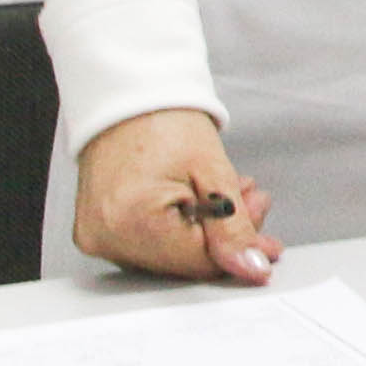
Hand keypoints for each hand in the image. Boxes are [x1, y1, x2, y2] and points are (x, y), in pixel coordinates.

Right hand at [71, 109, 278, 281]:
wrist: (128, 98)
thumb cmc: (163, 120)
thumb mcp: (213, 171)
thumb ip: (234, 226)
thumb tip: (252, 267)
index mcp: (131, 221)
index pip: (200, 263)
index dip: (240, 250)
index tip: (268, 241)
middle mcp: (106, 237)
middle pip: (184, 262)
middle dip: (225, 237)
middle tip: (252, 204)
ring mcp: (97, 236)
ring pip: (169, 256)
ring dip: (206, 231)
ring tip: (228, 195)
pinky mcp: (98, 231)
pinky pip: (148, 244)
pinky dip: (179, 228)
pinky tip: (199, 203)